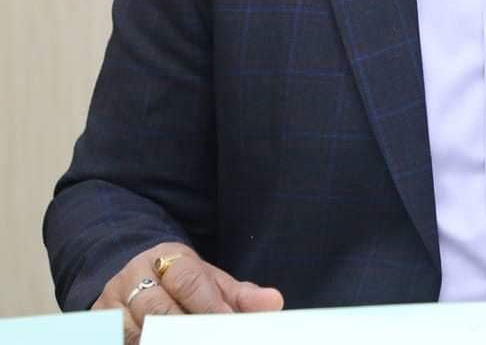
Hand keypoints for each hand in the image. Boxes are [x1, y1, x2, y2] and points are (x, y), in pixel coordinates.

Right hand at [92, 241, 283, 344]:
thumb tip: (274, 303)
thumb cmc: (176, 280)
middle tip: (213, 339)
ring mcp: (111, 308)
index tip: (229, 325)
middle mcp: (134, 280)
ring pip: (136, 334)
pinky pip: (119, 343)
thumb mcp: (207, 278)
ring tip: (189, 343)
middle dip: (187, 332)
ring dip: (162, 341)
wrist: (126, 271)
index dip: (210, 306)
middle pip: (161, 311)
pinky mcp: (100, 330)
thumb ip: (239, 295)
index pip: (189, 281)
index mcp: (167, 259)